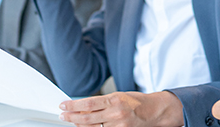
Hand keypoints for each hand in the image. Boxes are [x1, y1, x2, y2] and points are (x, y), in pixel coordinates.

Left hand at [57, 91, 181, 126]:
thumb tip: (82, 107)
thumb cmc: (137, 102)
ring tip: (73, 121)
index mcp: (115, 100)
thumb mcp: (118, 96)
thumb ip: (101, 103)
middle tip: (63, 116)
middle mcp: (117, 113)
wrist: (155, 111)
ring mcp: (119, 126)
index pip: (88, 103)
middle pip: (87, 119)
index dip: (73, 105)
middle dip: (72, 117)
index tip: (63, 105)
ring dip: (80, 125)